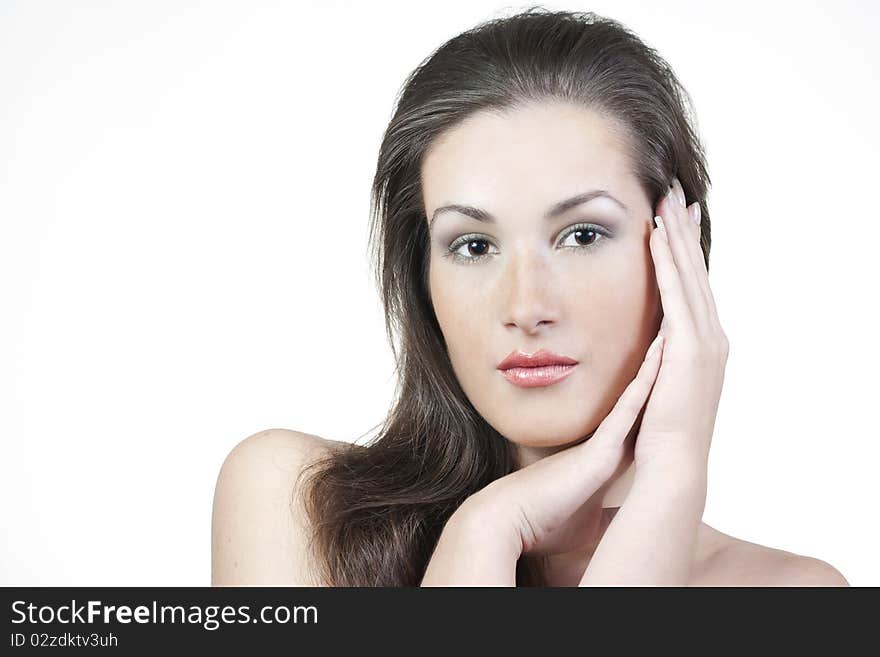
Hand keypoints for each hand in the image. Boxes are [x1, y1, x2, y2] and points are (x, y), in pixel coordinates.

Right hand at [460, 330, 665, 557]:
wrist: (512, 519)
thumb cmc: (542, 522)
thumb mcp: (583, 521)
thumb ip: (601, 514)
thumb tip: (612, 527)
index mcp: (607, 459)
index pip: (641, 425)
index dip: (659, 402)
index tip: (675, 381)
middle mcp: (609, 444)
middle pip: (645, 404)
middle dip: (666, 376)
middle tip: (681, 340)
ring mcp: (605, 441)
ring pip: (640, 396)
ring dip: (660, 366)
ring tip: (677, 331)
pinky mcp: (601, 447)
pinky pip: (629, 407)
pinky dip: (647, 382)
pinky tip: (662, 355)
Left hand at [634, 177, 728, 473]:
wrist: (673, 462)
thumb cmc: (660, 431)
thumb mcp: (661, 385)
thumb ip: (657, 360)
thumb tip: (646, 345)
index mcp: (704, 345)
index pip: (695, 288)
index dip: (687, 252)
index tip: (679, 221)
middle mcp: (711, 336)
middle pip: (696, 272)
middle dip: (685, 231)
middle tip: (677, 195)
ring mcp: (704, 340)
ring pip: (688, 274)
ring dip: (676, 236)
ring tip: (666, 202)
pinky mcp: (688, 346)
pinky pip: (674, 292)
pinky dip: (666, 262)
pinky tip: (655, 235)